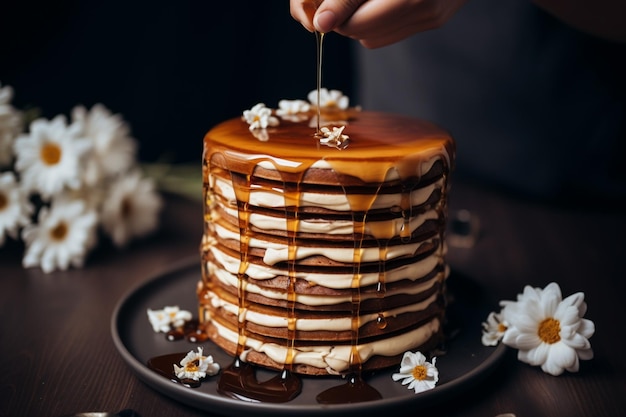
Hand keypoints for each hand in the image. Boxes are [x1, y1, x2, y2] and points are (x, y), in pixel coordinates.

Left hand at [290, 0, 466, 47]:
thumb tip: (322, 23)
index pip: (355, 25)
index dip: (337, 14)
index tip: (330, 2)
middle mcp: (425, 10)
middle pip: (364, 34)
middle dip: (347, 18)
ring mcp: (433, 17)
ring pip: (375, 38)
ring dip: (362, 21)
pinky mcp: (436, 19)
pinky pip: (393, 32)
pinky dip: (379, 20)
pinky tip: (380, 1)